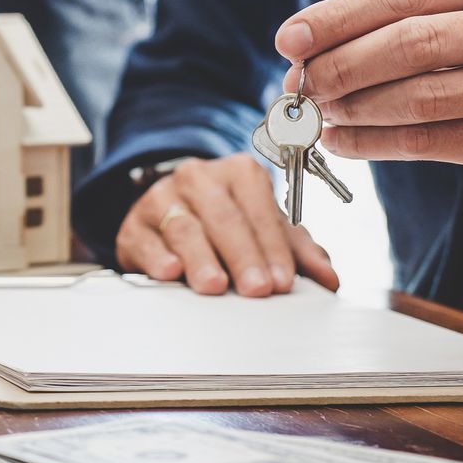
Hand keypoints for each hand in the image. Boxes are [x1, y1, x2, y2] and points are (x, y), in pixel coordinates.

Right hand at [115, 155, 339, 296]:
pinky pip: (146, 240)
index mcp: (237, 173)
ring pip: (184, 226)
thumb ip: (298, 251)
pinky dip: (158, 257)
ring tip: (215, 285)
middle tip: (257, 289)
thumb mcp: (264, 228)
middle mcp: (198, 178)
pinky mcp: (134, 225)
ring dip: (201, 258)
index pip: (258, 208)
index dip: (272, 246)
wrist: (169, 212)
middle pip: (223, 217)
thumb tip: (328, 279)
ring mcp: (162, 199)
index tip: (282, 280)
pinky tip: (170, 272)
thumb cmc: (225, 222)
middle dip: (243, 255)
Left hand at [277, 0, 462, 196]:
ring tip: (315, 113)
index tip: (289, 40)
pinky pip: (427, 141)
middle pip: (407, 43)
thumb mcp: (458, 8)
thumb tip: (299, 45)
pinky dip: (371, 143)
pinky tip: (340, 140)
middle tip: (297, 84)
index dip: (336, 17)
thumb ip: (389, 17)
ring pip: (416, 97)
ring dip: (351, 108)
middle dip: (338, 66)